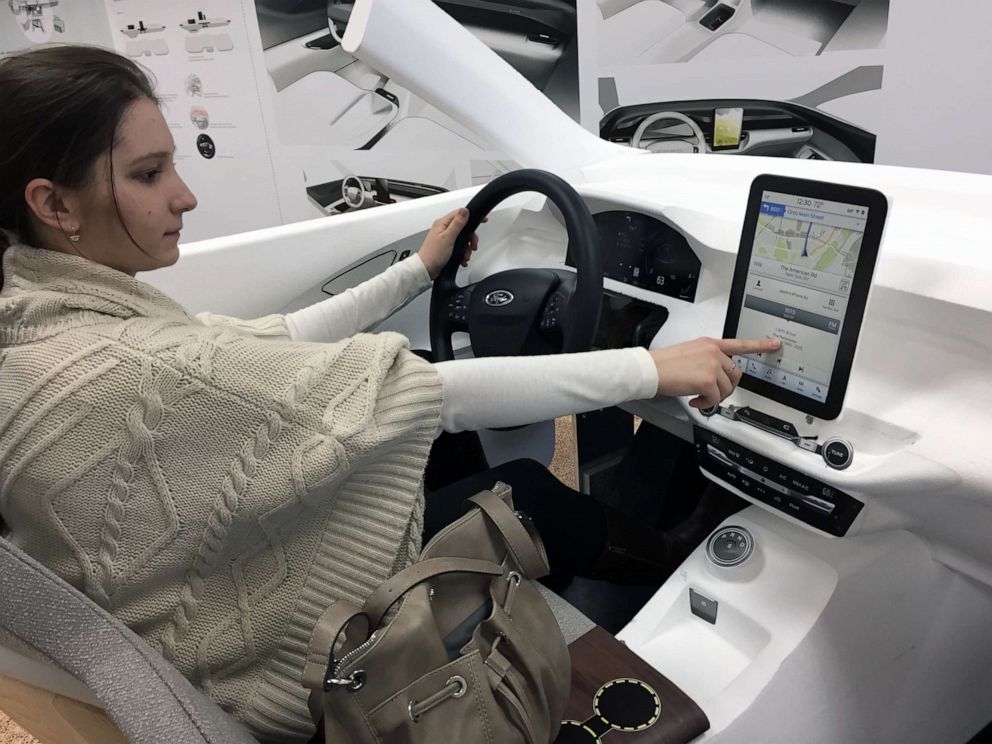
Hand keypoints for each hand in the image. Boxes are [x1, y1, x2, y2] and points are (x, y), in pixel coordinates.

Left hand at [418, 208, 481, 279]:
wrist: (426, 269)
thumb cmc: (433, 254)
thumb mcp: (448, 237)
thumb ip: (457, 223)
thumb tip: (465, 211)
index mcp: (443, 223)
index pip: (460, 213)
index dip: (472, 216)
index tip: (483, 220)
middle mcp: (443, 229)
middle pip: (464, 228)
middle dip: (470, 238)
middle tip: (472, 246)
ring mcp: (445, 238)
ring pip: (463, 239)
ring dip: (467, 248)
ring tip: (465, 255)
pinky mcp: (446, 247)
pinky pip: (459, 247)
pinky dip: (462, 253)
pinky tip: (462, 258)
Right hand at [649, 336, 781, 408]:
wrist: (650, 369)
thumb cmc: (663, 364)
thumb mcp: (690, 352)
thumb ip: (707, 358)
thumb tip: (715, 375)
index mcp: (710, 344)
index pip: (739, 344)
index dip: (760, 345)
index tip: (774, 344)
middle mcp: (714, 352)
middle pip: (735, 374)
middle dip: (725, 387)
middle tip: (711, 392)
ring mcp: (712, 365)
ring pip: (727, 389)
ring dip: (713, 397)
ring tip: (698, 395)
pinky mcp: (707, 380)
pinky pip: (716, 399)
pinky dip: (705, 403)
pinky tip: (694, 400)